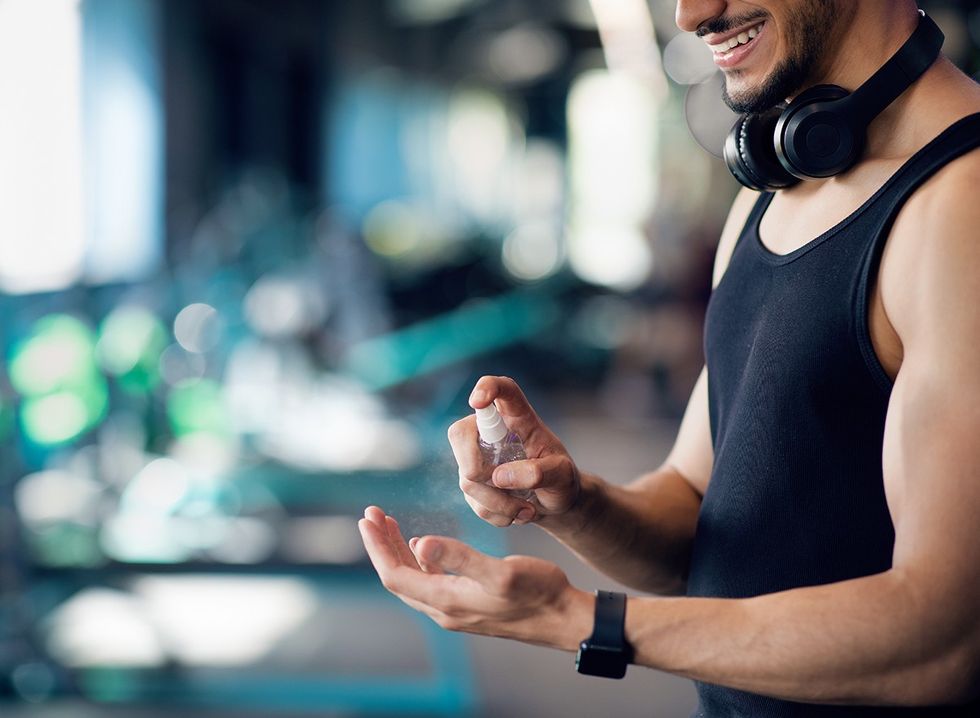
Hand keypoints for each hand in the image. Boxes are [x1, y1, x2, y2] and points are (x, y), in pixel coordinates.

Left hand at [358, 505, 591, 649]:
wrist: (563, 618)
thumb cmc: (538, 593)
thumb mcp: (500, 571)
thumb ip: (459, 557)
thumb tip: (420, 542)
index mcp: (446, 600)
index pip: (394, 574)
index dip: (376, 547)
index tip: (366, 518)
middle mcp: (444, 609)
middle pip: (398, 577)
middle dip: (381, 545)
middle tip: (372, 513)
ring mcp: (456, 609)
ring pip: (413, 579)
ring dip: (397, 551)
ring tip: (389, 523)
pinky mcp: (467, 605)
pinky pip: (430, 582)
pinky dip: (419, 559)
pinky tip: (422, 546)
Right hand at [447, 376, 582, 526]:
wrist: (556, 503)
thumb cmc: (562, 480)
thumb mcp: (562, 475)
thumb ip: (538, 473)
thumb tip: (499, 477)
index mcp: (519, 417)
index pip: (501, 389)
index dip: (486, 388)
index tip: (478, 402)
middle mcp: (492, 431)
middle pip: (460, 433)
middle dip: (476, 467)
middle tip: (503, 484)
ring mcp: (478, 456)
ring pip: (467, 478)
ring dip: (499, 502)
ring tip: (528, 509)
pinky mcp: (473, 482)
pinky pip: (473, 502)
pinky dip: (497, 514)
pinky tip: (517, 513)